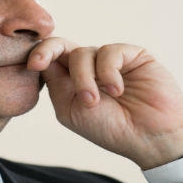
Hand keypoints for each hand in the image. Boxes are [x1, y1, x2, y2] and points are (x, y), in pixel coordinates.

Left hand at [27, 38, 182, 168]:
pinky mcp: (132, 54)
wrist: (150, 138)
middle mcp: (90, 66)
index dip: (38, 55)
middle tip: (38, 64)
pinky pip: (109, 52)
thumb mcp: (71, 110)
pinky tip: (117, 90)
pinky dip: (108, 72)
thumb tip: (43, 59)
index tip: (32, 64)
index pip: (51, 59)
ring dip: (83, 79)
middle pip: (61, 45)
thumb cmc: (111, 128)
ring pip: (82, 53)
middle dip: (47, 51)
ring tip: (95, 101)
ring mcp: (110, 59)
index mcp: (72, 80)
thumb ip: (56, 83)